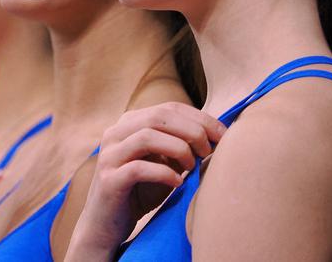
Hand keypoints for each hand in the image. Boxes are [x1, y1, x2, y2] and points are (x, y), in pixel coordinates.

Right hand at [65, 102, 224, 260]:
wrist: (107, 223)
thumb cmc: (140, 191)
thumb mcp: (162, 162)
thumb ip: (179, 145)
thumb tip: (218, 136)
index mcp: (129, 123)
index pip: (169, 108)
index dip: (200, 118)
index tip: (224, 136)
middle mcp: (115, 133)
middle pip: (159, 117)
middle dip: (192, 131)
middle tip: (210, 152)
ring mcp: (109, 155)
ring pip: (147, 137)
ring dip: (179, 150)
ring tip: (193, 167)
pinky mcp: (108, 180)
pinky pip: (138, 168)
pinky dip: (164, 173)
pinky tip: (178, 183)